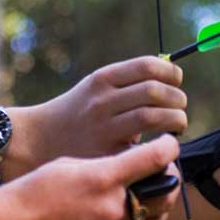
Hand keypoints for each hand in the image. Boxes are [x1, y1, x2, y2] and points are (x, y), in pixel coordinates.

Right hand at [0, 137, 181, 219]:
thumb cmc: (23, 196)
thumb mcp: (62, 167)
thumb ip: (99, 167)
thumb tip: (123, 169)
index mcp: (101, 179)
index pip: (154, 158)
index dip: (167, 147)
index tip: (168, 144)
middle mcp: (111, 210)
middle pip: (164, 193)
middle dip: (168, 178)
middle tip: (163, 171)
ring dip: (158, 208)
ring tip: (151, 198)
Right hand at [9, 56, 188, 174]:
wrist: (39, 140)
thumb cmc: (77, 113)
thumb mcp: (95, 89)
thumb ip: (128, 84)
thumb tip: (171, 78)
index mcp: (102, 79)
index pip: (147, 66)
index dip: (171, 73)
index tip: (177, 81)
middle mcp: (102, 100)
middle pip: (154, 91)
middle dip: (177, 98)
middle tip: (180, 106)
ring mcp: (104, 127)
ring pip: (153, 116)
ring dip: (176, 119)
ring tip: (178, 123)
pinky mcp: (107, 153)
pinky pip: (144, 145)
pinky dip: (160, 143)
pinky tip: (162, 144)